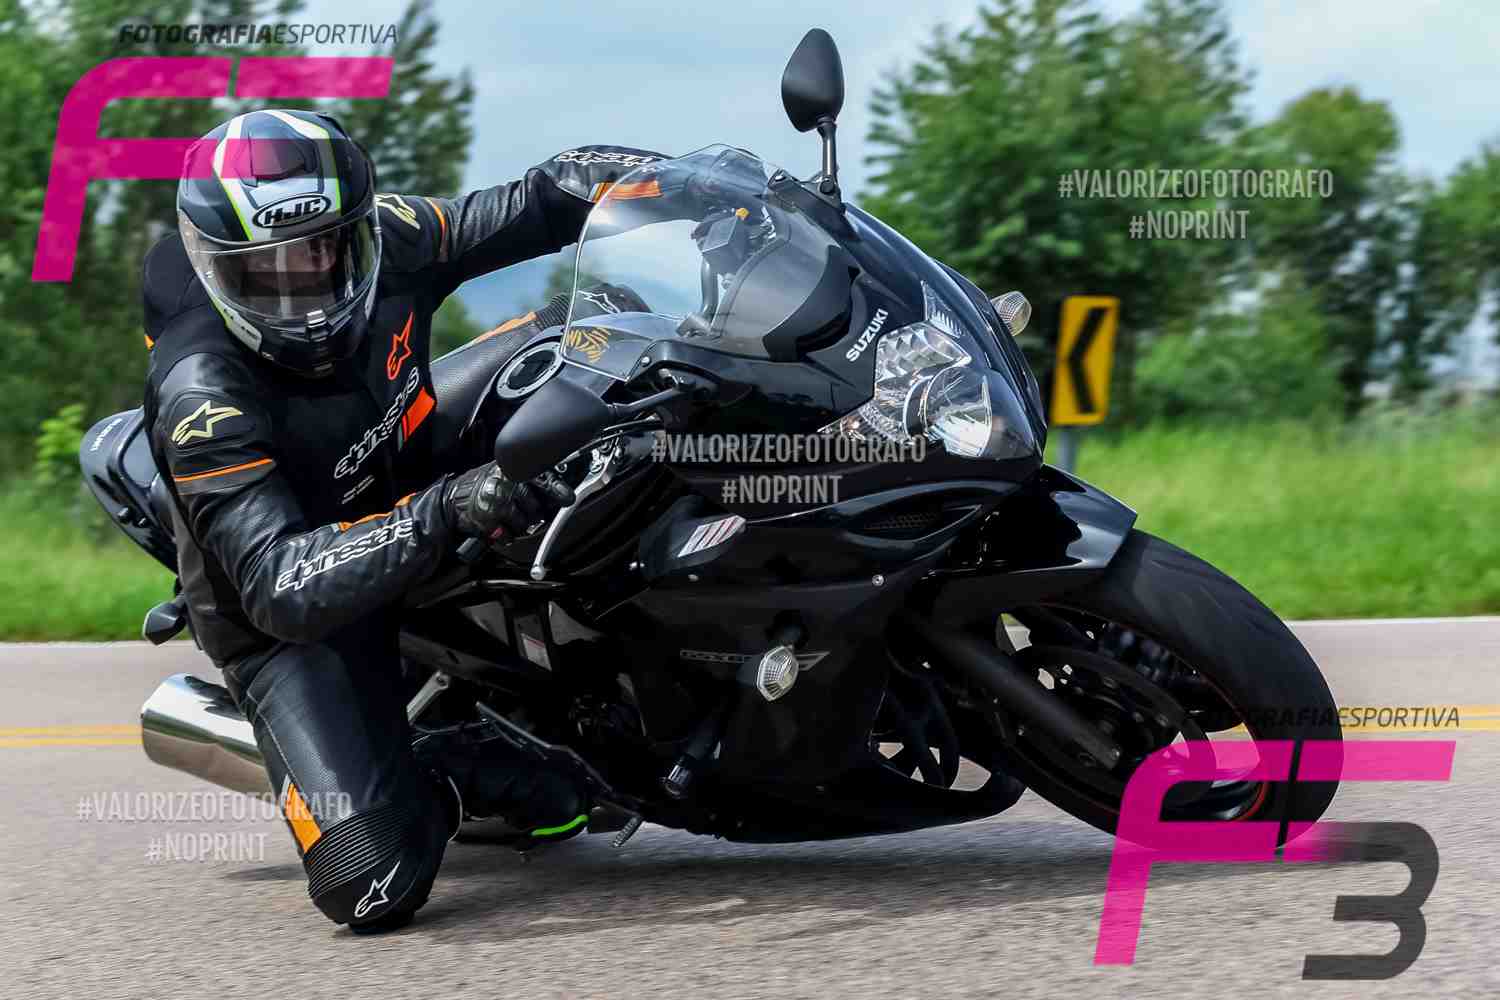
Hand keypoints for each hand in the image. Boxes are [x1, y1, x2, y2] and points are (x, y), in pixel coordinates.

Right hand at [444, 462, 574, 541]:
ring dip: (518, 525)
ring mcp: (496, 501)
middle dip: (532, 512)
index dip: (557, 489)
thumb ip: (529, 478)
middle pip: (536, 507)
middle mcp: (505, 483)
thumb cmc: (483, 486)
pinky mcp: (488, 519)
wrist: (454, 499)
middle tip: (520, 509)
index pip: (542, 478)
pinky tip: (498, 526)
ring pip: (524, 523)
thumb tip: (557, 491)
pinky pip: (509, 536)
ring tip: (506, 516)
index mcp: (512, 469)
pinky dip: (506, 536)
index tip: (568, 498)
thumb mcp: (505, 474)